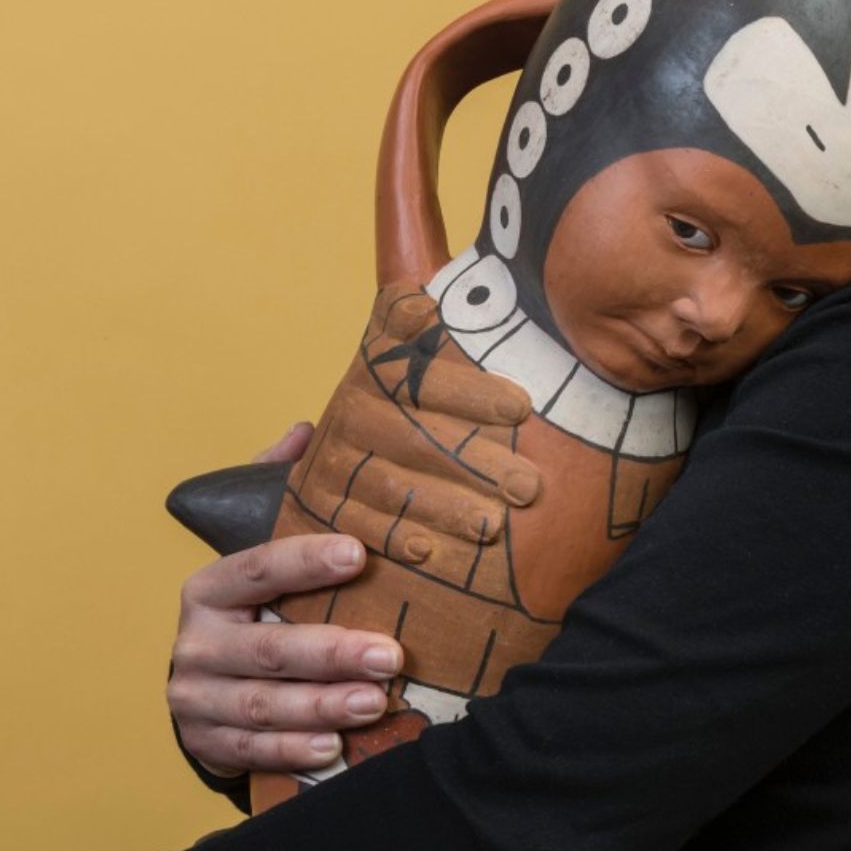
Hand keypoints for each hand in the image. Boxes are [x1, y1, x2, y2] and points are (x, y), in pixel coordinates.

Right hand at [167, 525, 395, 777]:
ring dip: (323, 706)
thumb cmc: (256, 632)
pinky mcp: (205, 741)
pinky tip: (332, 746)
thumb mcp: (265, 600)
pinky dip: (293, 749)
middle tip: (388, 657)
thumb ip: (311, 586)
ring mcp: (196, 697)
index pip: (258, 570)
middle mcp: (197, 644)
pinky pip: (252, 749)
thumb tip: (394, 563)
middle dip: (334, 654)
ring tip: (374, 703)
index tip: (358, 555)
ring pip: (264, 705)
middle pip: (269, 649)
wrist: (202, 694)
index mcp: (210, 592)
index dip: (306, 562)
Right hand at [287, 288, 542, 558]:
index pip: (421, 378)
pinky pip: (357, 524)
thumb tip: (435, 298)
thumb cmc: (399, 415)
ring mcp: (331, 463)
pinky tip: (428, 552)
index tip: (522, 409)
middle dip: (475, 463)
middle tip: (529, 487)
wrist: (327, 477)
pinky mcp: (320, 509)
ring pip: (391, 486)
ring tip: (494, 527)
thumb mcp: (407, 363)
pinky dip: (391, 538)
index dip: (471, 392)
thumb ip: (416, 326)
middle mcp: (349, 415)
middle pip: (414, 438)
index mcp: (376, 372)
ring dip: (444, 507)